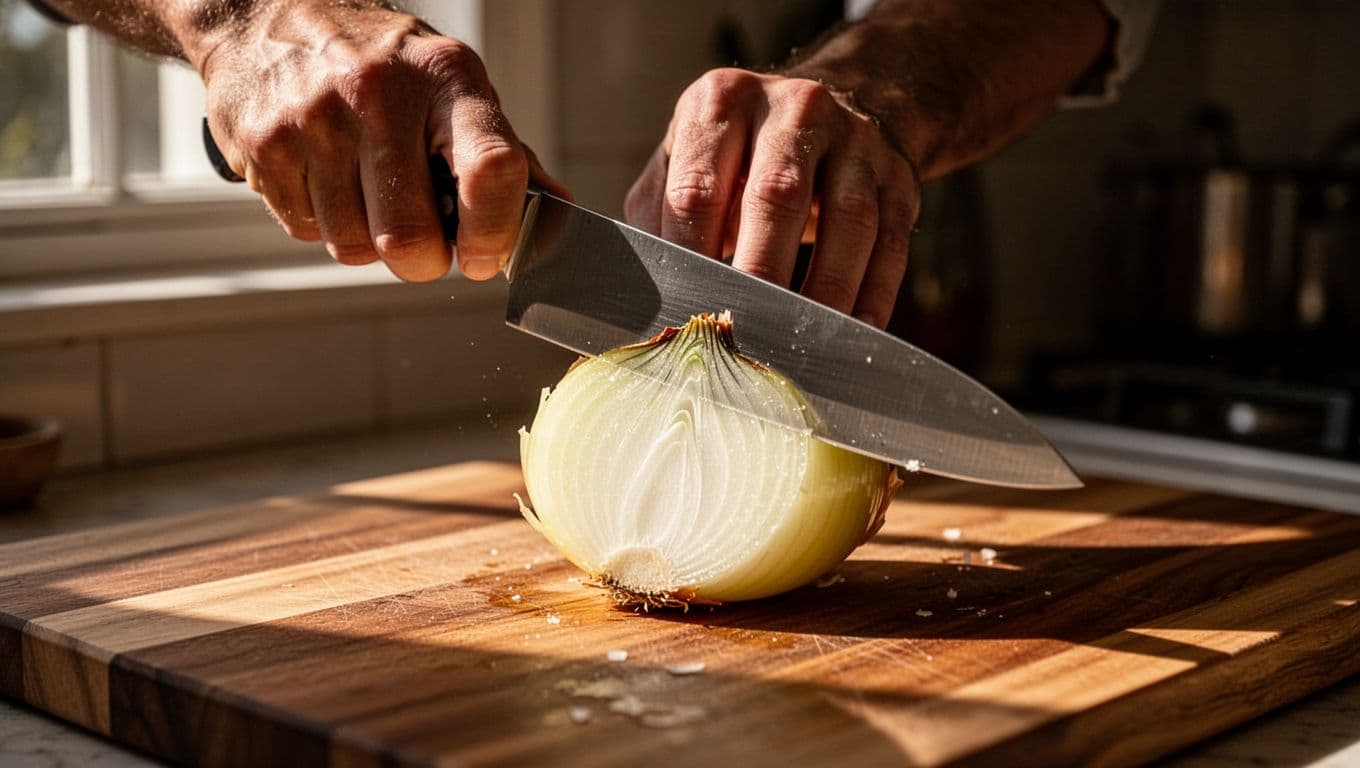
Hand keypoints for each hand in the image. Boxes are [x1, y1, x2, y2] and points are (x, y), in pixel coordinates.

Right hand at [197, 1, 566, 280]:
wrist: (271, 20)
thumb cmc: (386, 68)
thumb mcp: (453, 89)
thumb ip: (501, 154)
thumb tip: (557, 212)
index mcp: (445, 77)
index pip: (490, 166)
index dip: (492, 231)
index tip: (485, 257)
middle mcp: (379, 91)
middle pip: (409, 236)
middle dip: (424, 260)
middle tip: (425, 242)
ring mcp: (315, 118)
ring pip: (354, 247)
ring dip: (369, 243)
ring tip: (369, 195)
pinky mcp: (265, 145)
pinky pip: (309, 233)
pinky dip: (324, 225)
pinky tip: (328, 181)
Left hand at [625, 68, 919, 328]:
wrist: (831, 109)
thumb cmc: (738, 153)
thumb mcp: (687, 158)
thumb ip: (659, 214)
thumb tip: (649, 292)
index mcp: (722, 102)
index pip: (698, 189)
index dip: (691, 257)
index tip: (687, 311)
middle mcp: (793, 109)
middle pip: (777, 197)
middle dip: (760, 275)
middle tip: (743, 333)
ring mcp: (856, 140)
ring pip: (849, 221)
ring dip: (824, 292)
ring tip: (799, 342)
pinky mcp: (898, 177)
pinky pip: (891, 243)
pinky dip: (873, 294)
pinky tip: (853, 332)